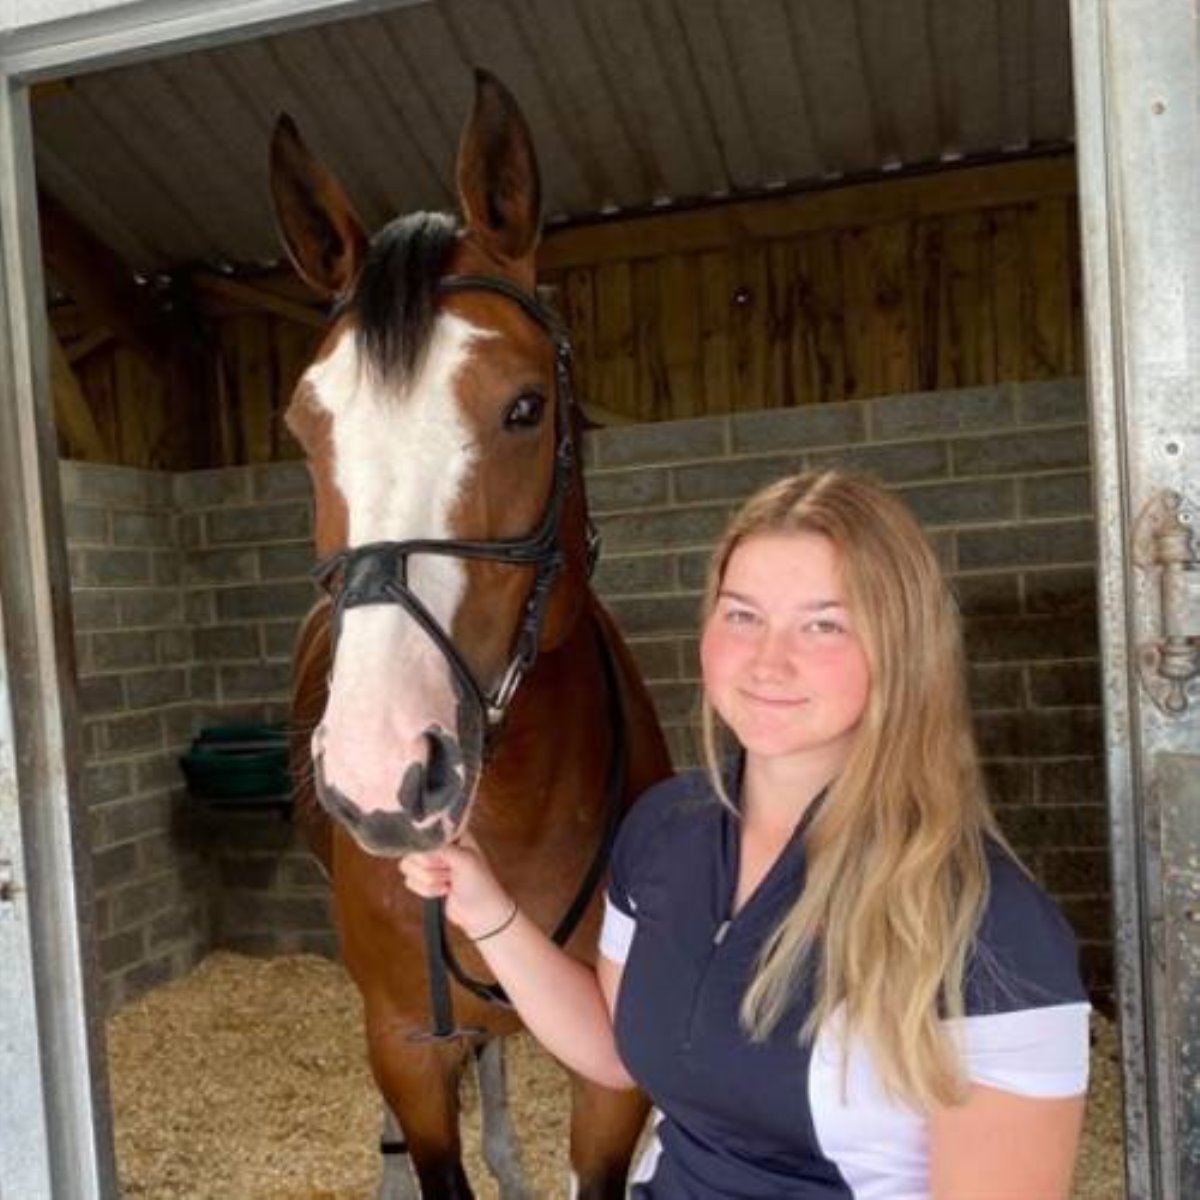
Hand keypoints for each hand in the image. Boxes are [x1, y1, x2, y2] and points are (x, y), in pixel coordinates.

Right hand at [399, 833, 514, 940]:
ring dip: (430, 880)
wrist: (480, 913)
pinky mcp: (424, 881)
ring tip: (449, 881)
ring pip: (408, 866)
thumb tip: (420, 847)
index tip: (444, 858)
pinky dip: (427, 890)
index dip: (430, 847)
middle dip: (431, 866)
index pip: (425, 830)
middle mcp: (439, 846)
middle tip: (450, 871)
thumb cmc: (480, 884)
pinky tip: (444, 890)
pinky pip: (410, 882)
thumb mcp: (465, 859)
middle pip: (413, 849)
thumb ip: (441, 849)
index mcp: (452, 834)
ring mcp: (431, 864)